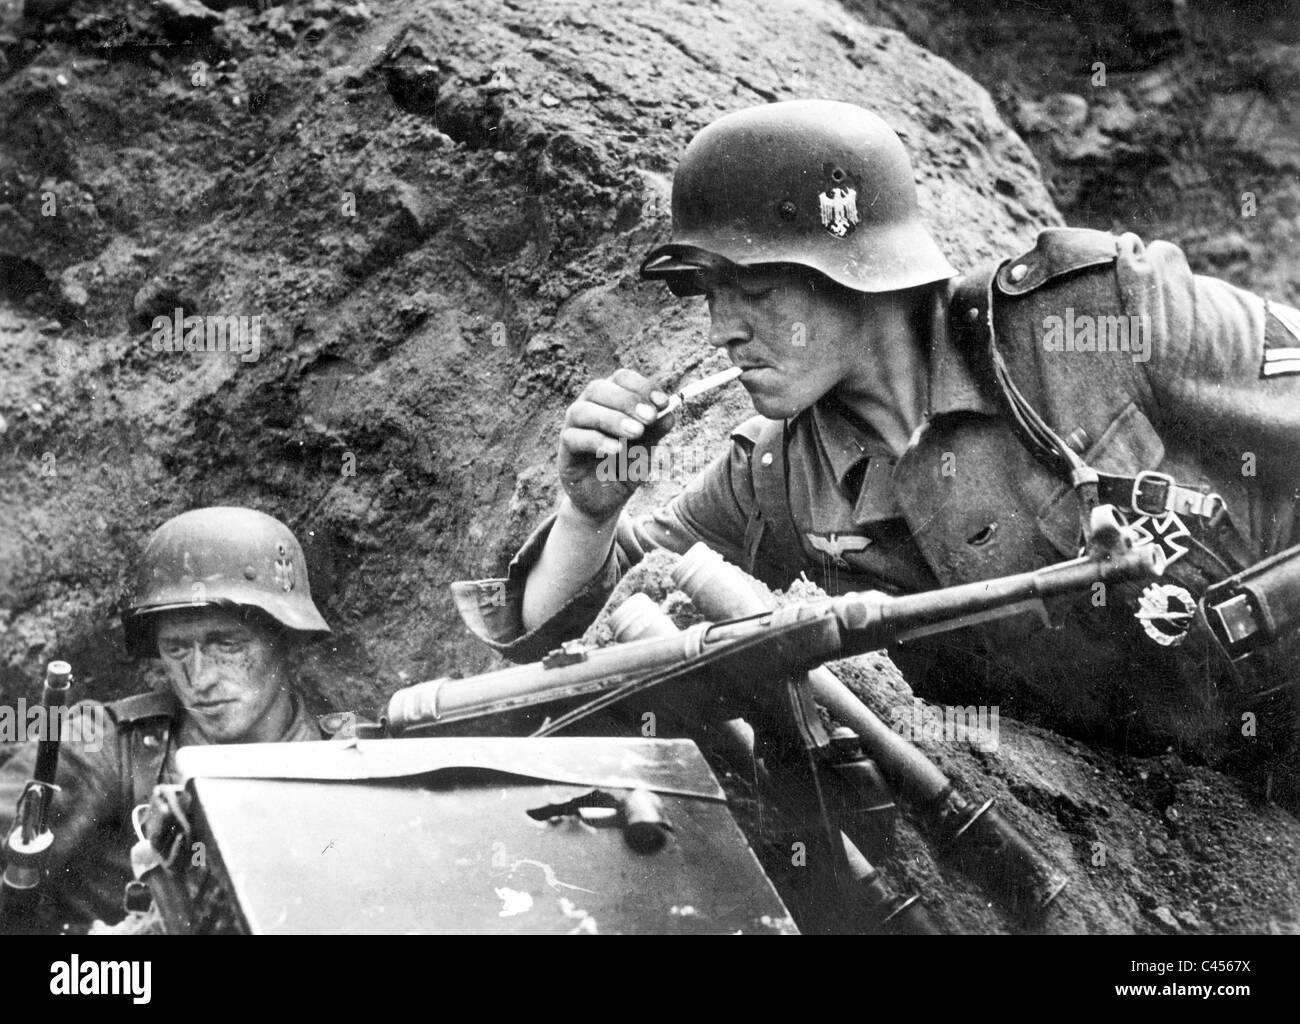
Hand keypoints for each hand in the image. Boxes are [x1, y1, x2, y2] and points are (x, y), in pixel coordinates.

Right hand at [558, 369, 673, 521]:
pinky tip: (617, 449)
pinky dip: (597, 441)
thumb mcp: (647, 448)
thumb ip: (656, 431)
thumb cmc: (626, 467)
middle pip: (598, 389)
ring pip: (583, 411)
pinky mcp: (565, 451)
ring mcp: (573, 428)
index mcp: (609, 400)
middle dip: (627, 401)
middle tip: (650, 417)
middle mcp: (588, 408)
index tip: (664, 403)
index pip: (621, 378)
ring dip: (612, 418)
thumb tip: (670, 414)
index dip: (642, 386)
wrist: (608, 500)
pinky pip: (575, 438)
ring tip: (636, 433)